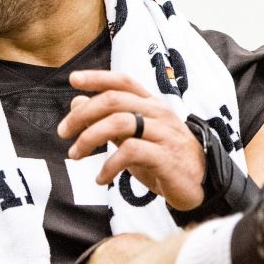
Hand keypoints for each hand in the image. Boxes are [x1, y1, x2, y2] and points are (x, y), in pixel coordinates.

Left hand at [56, 70, 205, 210]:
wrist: (200, 185)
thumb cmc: (163, 158)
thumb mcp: (133, 137)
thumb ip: (107, 120)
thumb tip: (76, 102)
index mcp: (151, 104)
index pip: (123, 81)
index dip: (98, 77)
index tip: (72, 79)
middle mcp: (158, 114)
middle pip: (114, 100)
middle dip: (82, 114)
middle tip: (63, 132)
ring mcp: (163, 134)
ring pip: (119, 122)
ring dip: (90, 138)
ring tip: (76, 155)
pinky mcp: (165, 157)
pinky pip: (130, 152)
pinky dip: (109, 165)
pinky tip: (101, 178)